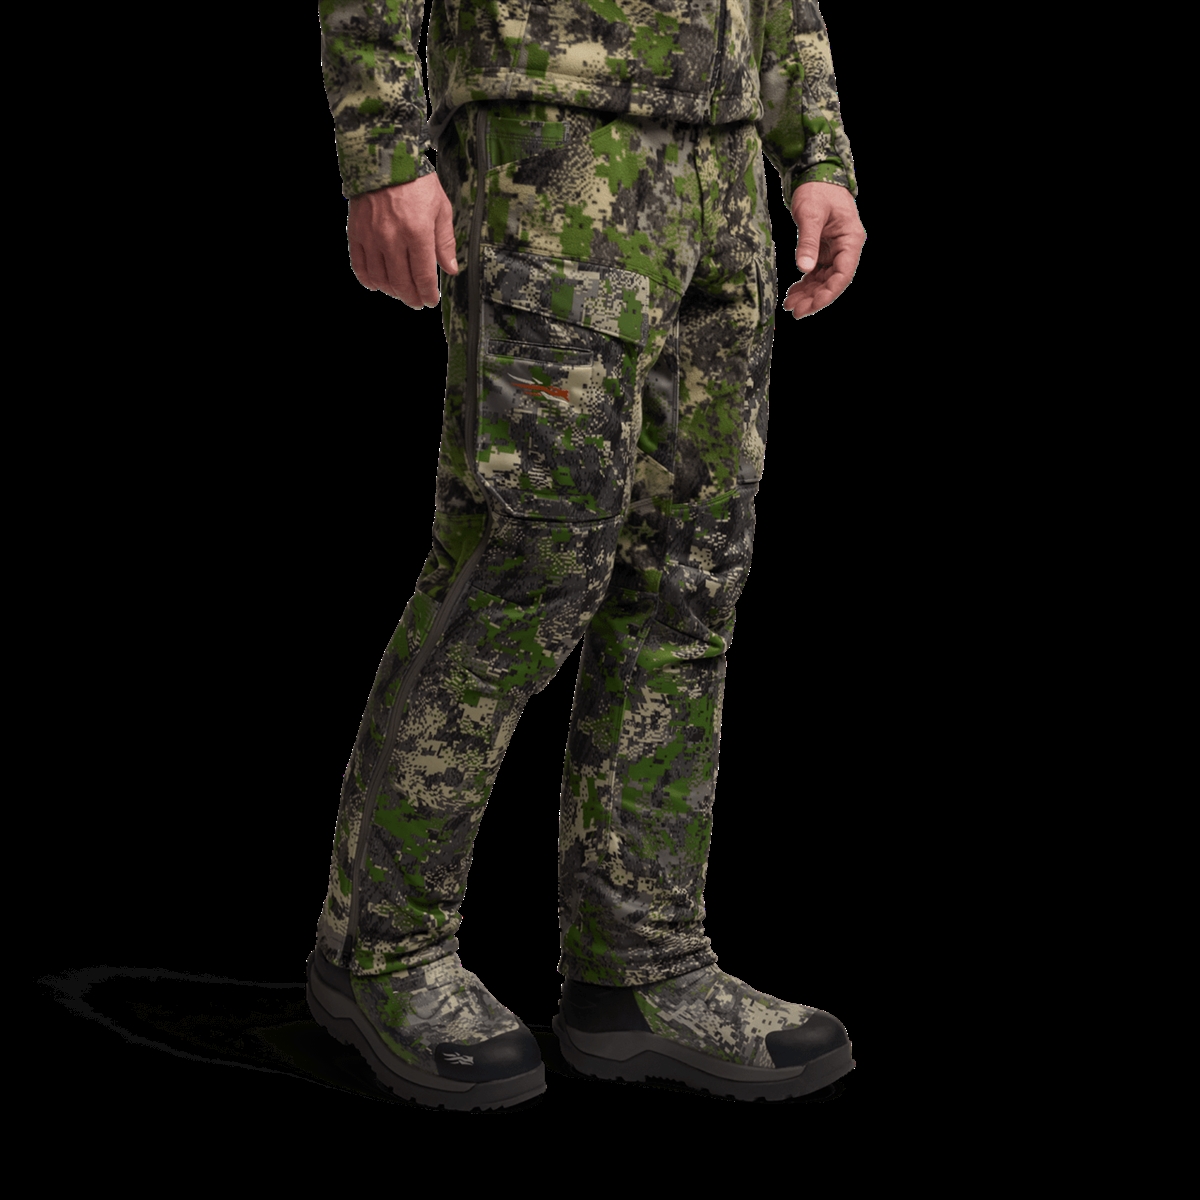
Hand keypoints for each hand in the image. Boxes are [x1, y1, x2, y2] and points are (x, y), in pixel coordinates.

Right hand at [347, 173, 459, 308]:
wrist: (384, 156)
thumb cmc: (416, 181)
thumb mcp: (441, 208)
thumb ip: (445, 241)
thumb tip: (450, 269)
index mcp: (418, 233)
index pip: (424, 276)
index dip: (428, 294)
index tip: (431, 300)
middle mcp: (393, 238)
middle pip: (402, 282)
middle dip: (411, 297)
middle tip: (416, 301)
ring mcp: (372, 237)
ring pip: (381, 278)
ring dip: (392, 290)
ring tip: (400, 292)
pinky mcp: (356, 232)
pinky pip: (359, 265)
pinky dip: (368, 279)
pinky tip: (377, 284)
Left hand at [782, 181, 865, 319]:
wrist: (816, 175)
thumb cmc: (818, 190)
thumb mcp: (811, 214)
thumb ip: (808, 242)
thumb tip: (803, 269)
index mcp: (850, 240)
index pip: (843, 275)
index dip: (828, 293)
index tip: (811, 306)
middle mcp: (845, 248)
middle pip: (833, 281)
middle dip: (815, 298)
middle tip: (795, 311)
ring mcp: (835, 250)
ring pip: (823, 280)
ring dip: (808, 294)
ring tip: (790, 305)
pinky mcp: (824, 250)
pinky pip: (816, 272)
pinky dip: (805, 284)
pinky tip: (793, 293)